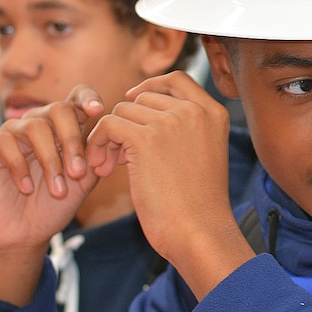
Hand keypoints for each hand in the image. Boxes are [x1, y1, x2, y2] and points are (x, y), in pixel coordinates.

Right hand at [0, 88, 104, 303]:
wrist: (25, 232)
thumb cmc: (58, 203)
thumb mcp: (85, 181)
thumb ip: (98, 156)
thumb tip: (115, 136)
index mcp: (65, 127)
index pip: (76, 97)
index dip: (88, 98)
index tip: (98, 111)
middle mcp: (39, 122)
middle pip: (59, 109)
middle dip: (72, 141)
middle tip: (77, 173)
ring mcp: (13, 132)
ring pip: (35, 126)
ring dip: (51, 161)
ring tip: (57, 190)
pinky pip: (6, 142)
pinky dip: (21, 167)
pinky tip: (28, 188)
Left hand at [85, 71, 253, 296]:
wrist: (199, 232)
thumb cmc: (198, 204)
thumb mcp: (203, 154)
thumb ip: (185, 128)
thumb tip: (140, 103)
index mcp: (214, 113)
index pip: (176, 79)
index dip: (150, 87)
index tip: (133, 104)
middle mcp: (194, 111)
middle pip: (142, 97)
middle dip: (126, 122)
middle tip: (118, 156)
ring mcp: (170, 122)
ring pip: (121, 112)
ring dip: (109, 138)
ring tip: (109, 167)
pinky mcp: (145, 138)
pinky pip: (107, 125)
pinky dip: (97, 145)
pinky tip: (103, 170)